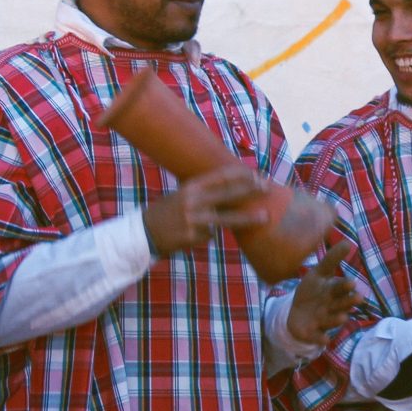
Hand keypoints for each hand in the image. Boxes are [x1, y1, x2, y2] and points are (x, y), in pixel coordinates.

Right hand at [144, 163, 267, 255]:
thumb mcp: (183, 195)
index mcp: (190, 187)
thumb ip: (205, 193)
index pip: (220, 177)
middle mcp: (192, 201)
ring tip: (265, 217)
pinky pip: (210, 235)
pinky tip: (193, 235)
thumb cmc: (168, 211)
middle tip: (267, 187)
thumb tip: (235, 190)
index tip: (256, 173)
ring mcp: (193, 220)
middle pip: (227, 194)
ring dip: (247, 218)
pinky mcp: (192, 237)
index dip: (240, 174)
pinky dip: (208, 235)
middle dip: (249, 190)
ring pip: (226, 219)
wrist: (144, 233)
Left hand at [283, 238, 361, 348]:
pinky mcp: (314, 333)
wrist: (296, 313)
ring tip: (342, 317)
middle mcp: (332, 306)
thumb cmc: (312, 291)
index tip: (351, 283)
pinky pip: (319, 337)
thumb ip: (332, 259)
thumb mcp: (318, 273)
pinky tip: (324, 339)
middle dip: (348, 302)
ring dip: (337, 319)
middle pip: (341, 304)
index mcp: (333, 291)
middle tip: (357, 298)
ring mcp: (323, 321)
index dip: (345, 286)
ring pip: (332, 320)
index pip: (341, 287)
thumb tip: (348, 242)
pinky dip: (321, 339)